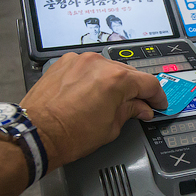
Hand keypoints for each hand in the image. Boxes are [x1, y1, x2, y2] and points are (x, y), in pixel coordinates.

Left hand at [21, 51, 166, 168]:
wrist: (37, 133)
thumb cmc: (68, 135)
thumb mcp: (110, 128)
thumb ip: (130, 112)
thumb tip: (141, 108)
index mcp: (116, 79)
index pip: (148, 83)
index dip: (157, 97)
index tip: (158, 104)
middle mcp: (98, 64)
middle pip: (128, 73)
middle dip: (135, 90)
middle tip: (138, 106)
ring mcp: (79, 61)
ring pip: (106, 68)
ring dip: (113, 82)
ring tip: (110, 102)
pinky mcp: (63, 63)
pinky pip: (86, 67)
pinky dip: (92, 78)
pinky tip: (90, 94)